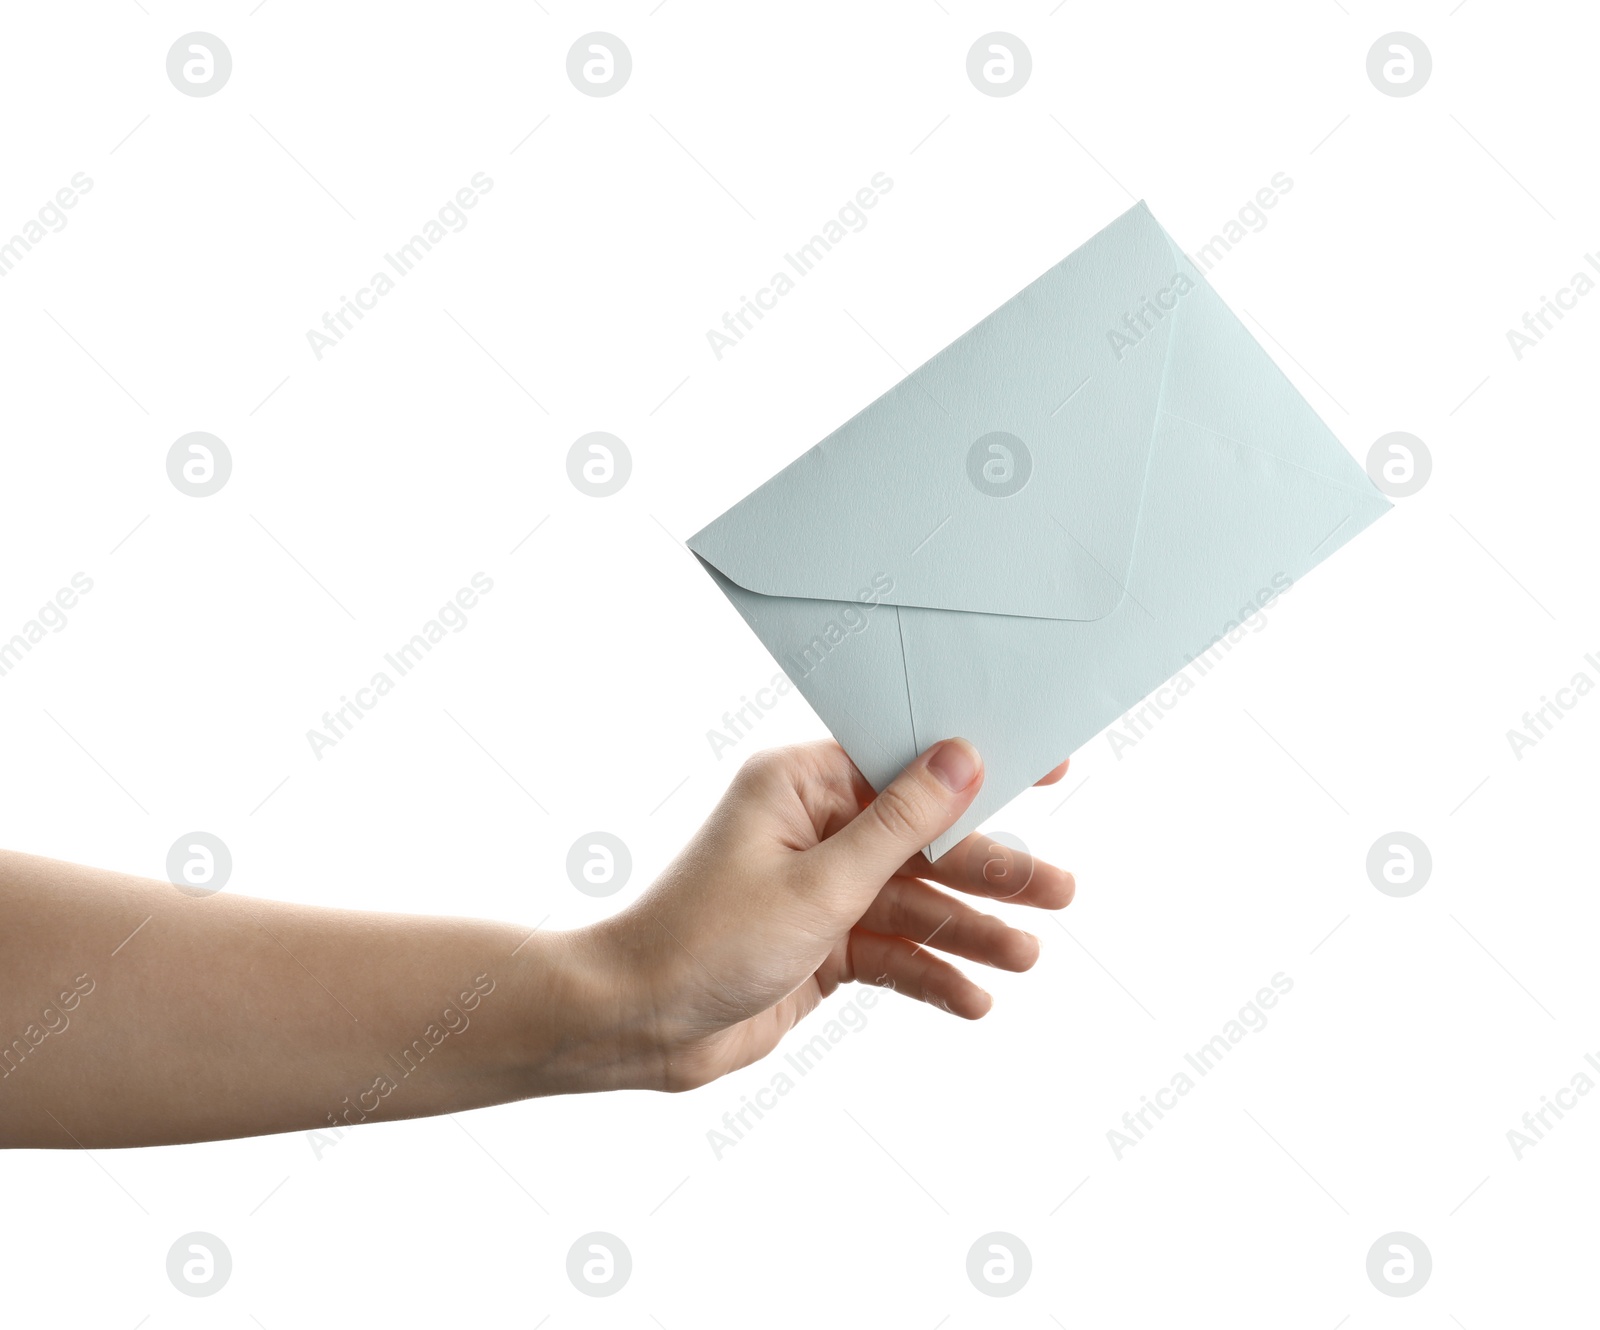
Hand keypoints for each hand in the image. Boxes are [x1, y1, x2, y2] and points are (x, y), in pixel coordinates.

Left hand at [590, 738, 1074, 1092]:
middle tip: (1058, 890)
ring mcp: (818, 890)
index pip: (905, 764)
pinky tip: (973, 1000)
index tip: (1046, 769)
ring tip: (1025, 955)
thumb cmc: (702, 940)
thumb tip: (960, 759)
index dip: (978, 770)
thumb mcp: (819, 883)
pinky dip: (928, 975)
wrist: (635, 1026)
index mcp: (800, 785)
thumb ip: (899, 826)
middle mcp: (813, 830)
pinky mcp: (820, 945)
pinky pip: (890, 952)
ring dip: (967, 930)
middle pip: (923, 842)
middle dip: (988, 869)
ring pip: (913, 902)